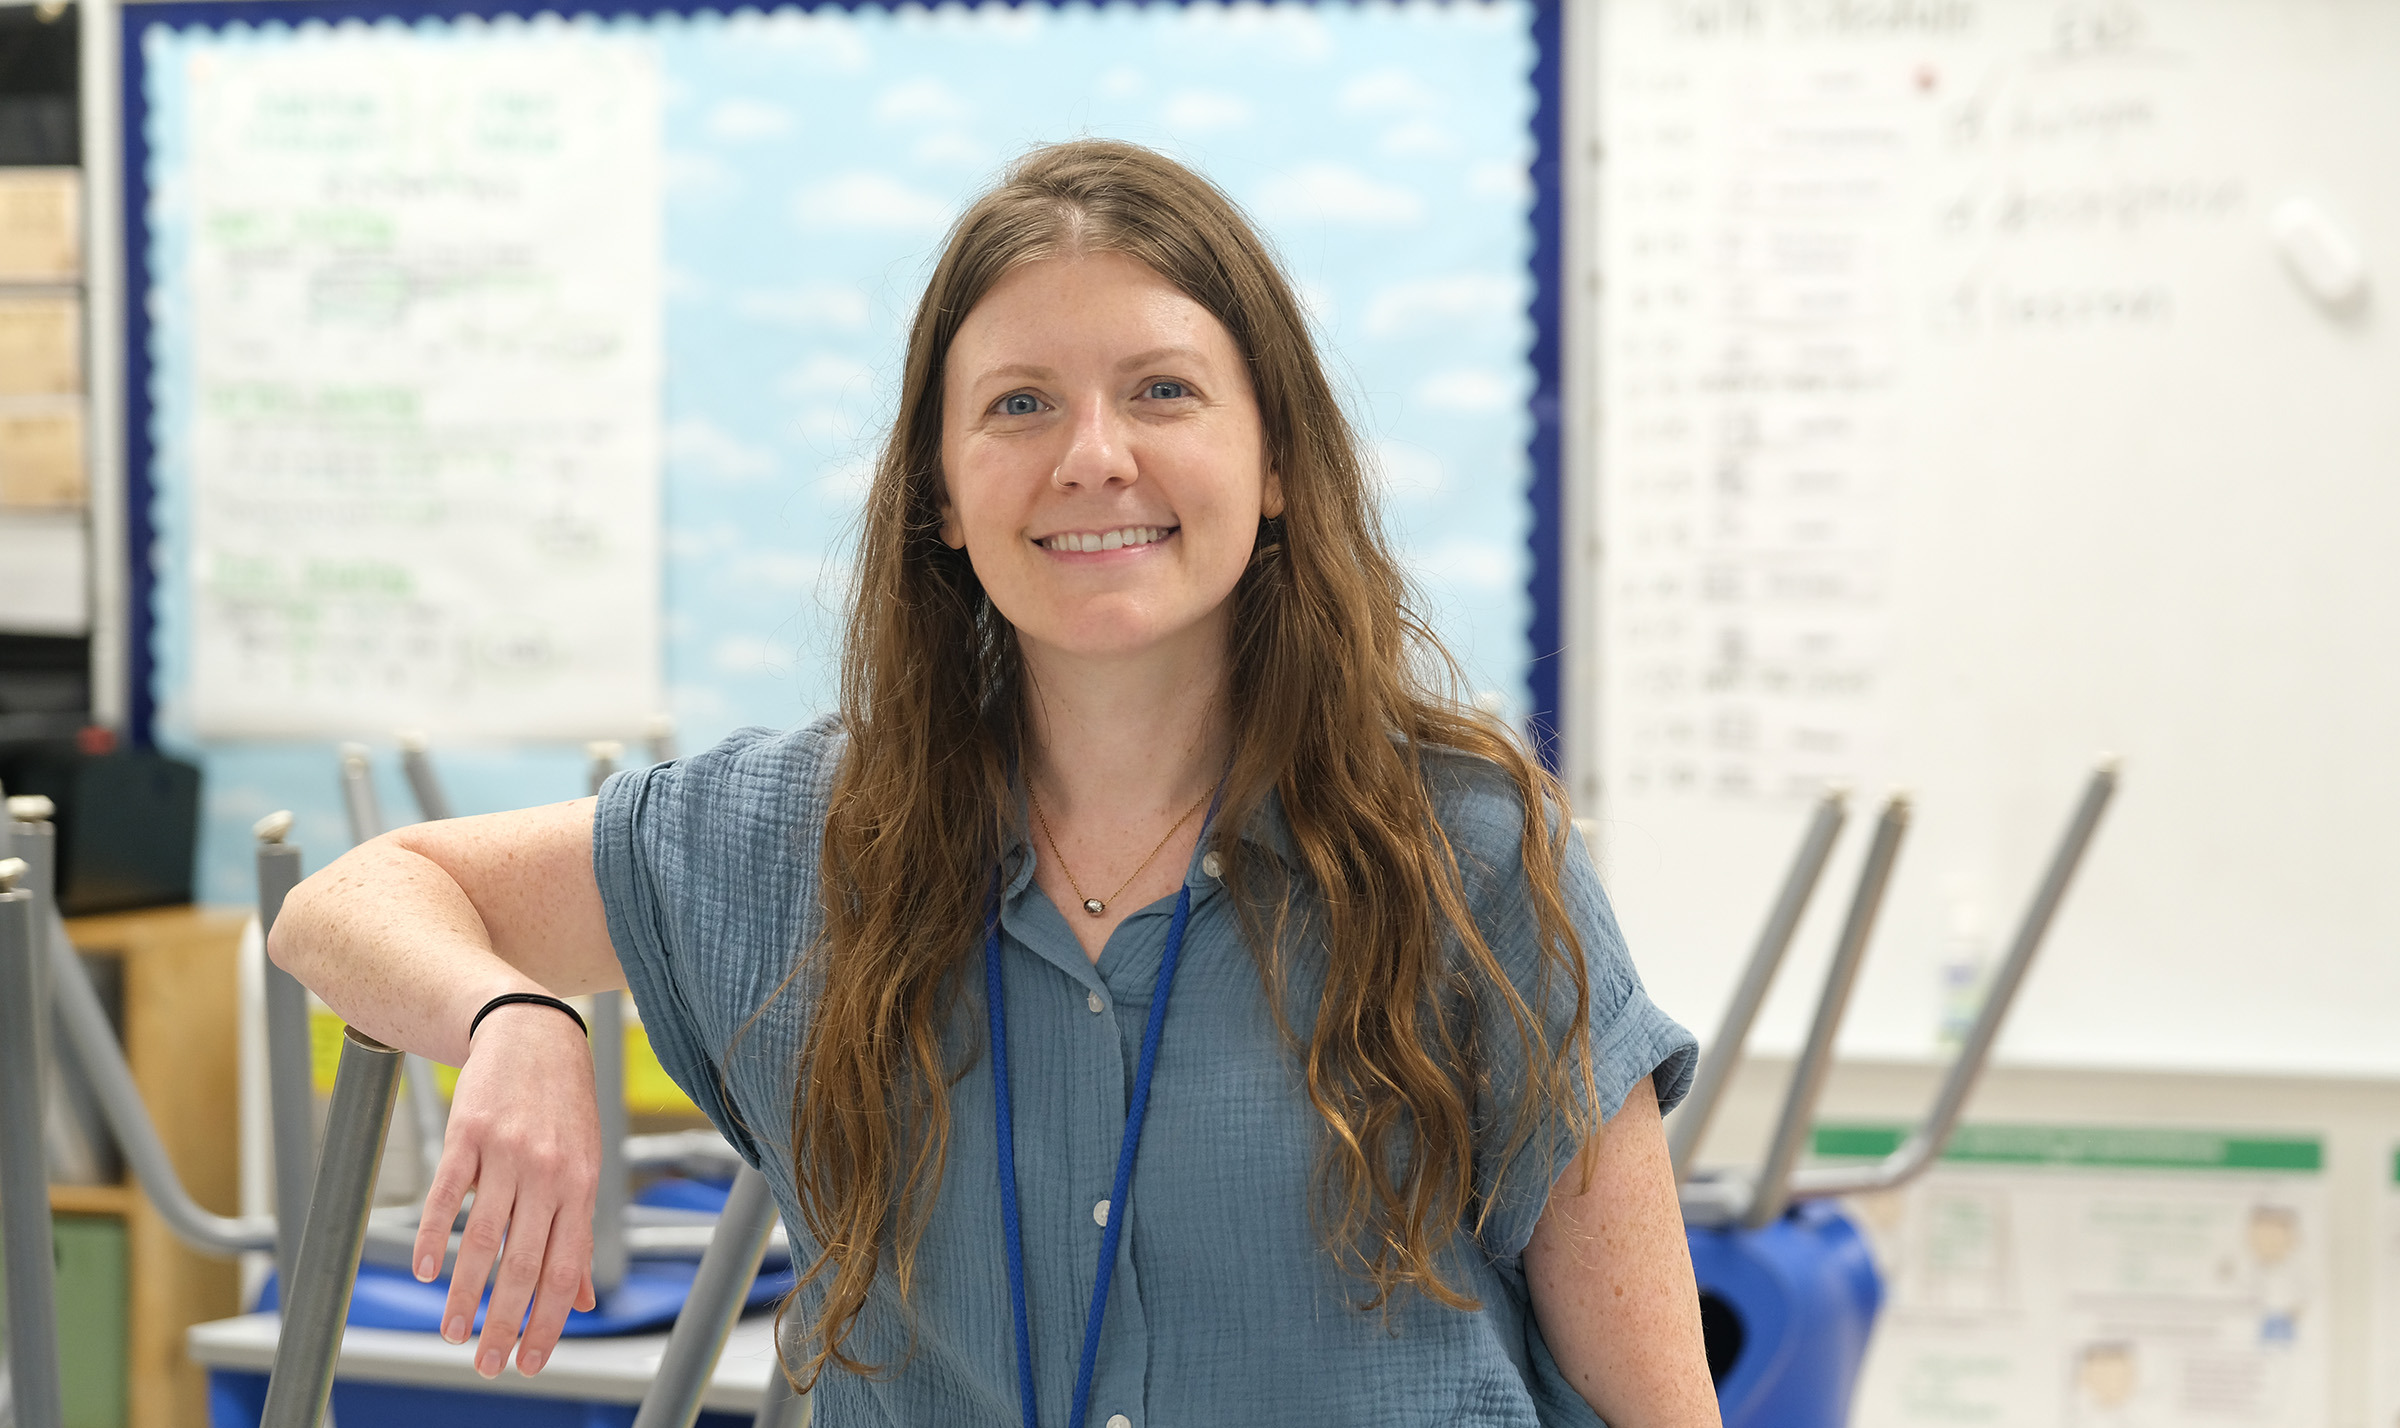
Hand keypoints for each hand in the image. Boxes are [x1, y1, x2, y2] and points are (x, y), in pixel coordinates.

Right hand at [414, 1001, 602, 1376]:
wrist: (534, 1032)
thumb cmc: (562, 1109)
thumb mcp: (583, 1166)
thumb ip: (577, 1233)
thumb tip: (584, 1298)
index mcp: (581, 1189)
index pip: (566, 1270)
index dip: (549, 1322)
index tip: (530, 1362)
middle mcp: (549, 1174)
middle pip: (524, 1265)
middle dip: (503, 1323)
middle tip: (485, 1363)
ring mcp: (509, 1153)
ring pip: (483, 1238)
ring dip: (465, 1293)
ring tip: (452, 1332)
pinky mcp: (470, 1134)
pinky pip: (448, 1194)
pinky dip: (435, 1236)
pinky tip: (427, 1271)